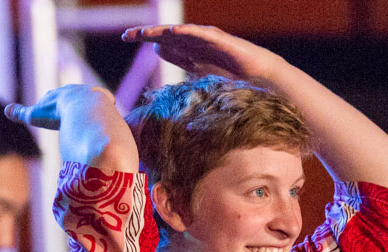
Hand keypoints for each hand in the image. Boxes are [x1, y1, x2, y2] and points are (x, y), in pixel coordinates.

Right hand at [5, 84, 115, 130]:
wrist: (82, 107)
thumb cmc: (58, 113)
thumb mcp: (37, 115)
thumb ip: (21, 113)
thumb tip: (6, 110)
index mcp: (59, 95)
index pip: (53, 98)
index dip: (51, 103)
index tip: (51, 108)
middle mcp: (74, 91)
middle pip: (70, 95)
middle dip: (69, 101)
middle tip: (69, 108)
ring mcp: (90, 95)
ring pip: (89, 98)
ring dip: (88, 105)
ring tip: (90, 113)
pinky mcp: (104, 100)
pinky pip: (104, 104)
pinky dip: (104, 109)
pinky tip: (107, 115)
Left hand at [121, 24, 279, 81]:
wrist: (261, 80)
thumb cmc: (234, 82)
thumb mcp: (202, 80)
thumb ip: (182, 72)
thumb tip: (160, 67)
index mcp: (190, 51)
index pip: (162, 42)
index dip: (144, 38)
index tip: (126, 38)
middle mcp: (196, 42)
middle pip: (166, 35)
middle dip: (146, 33)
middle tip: (126, 34)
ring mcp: (208, 39)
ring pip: (180, 33)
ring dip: (161, 32)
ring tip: (143, 32)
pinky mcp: (220, 40)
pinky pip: (200, 35)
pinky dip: (186, 32)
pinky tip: (172, 32)